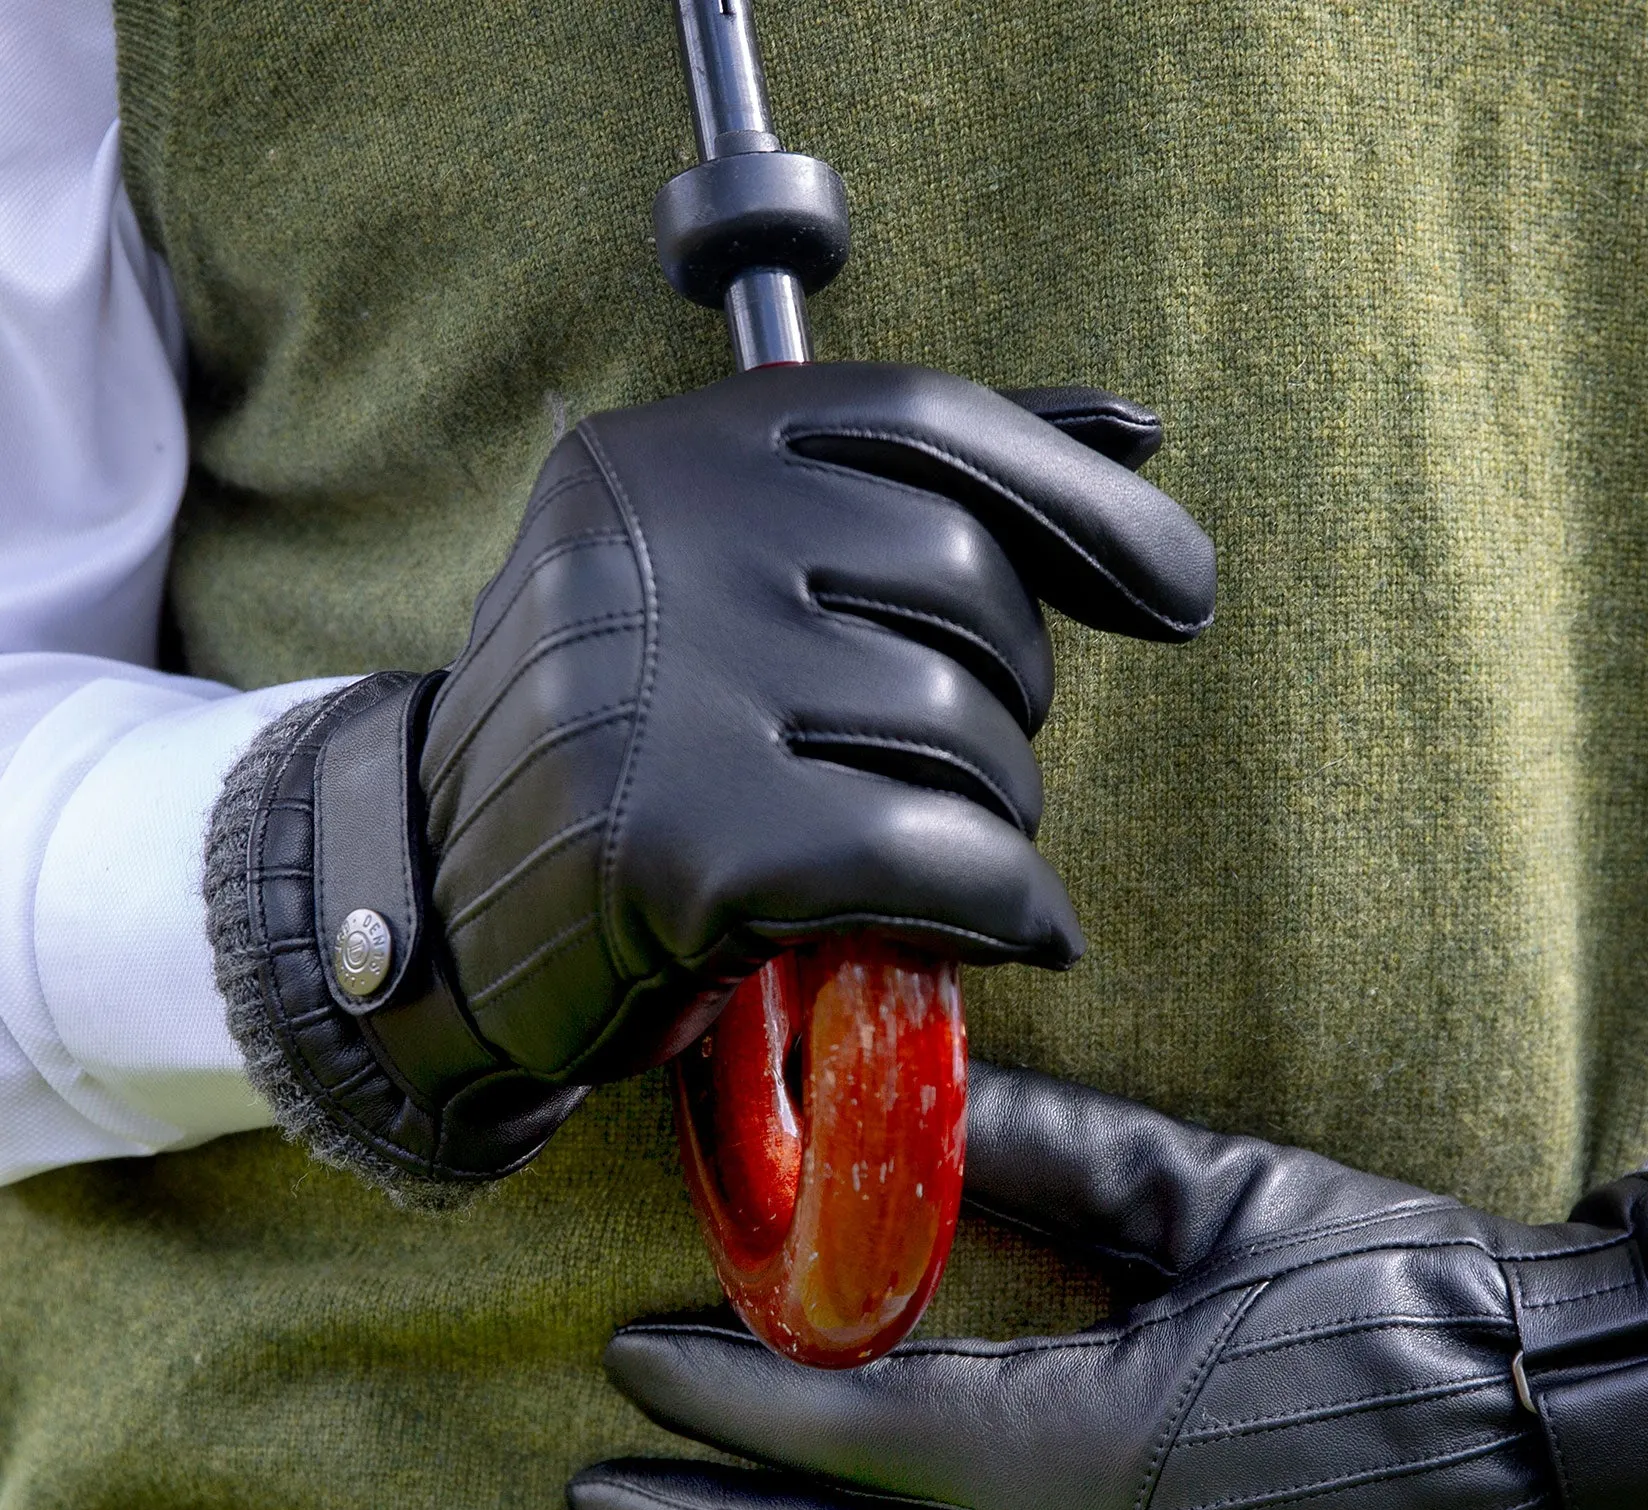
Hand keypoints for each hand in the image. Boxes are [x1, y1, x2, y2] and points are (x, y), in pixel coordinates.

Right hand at [204, 373, 1213, 1191]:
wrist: (448, 903)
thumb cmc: (637, 740)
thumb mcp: (743, 583)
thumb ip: (921, 493)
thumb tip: (1137, 435)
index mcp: (678, 452)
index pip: (931, 423)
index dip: (1081, 506)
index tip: (1180, 591)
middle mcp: (662, 538)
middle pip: (963, 581)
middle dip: (1009, 695)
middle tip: (962, 765)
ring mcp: (665, 688)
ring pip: (959, 731)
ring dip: (995, 816)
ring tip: (933, 853)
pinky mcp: (686, 844)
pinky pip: (938, 859)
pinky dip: (1006, 908)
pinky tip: (1014, 931)